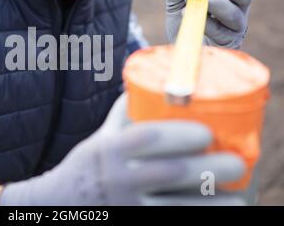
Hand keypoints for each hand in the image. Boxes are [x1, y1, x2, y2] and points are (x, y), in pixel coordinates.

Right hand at [0, 94, 245, 205]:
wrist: (59, 202)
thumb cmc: (88, 164)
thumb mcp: (101, 136)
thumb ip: (127, 113)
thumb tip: (154, 84)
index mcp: (110, 148)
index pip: (147, 138)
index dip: (180, 134)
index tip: (208, 132)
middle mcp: (118, 178)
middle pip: (170, 173)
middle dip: (209, 168)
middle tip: (236, 163)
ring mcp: (125, 206)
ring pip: (176, 207)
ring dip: (212, 203)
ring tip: (237, 196)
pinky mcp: (132, 224)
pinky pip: (170, 223)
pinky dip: (196, 218)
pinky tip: (216, 212)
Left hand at [164, 0, 253, 48]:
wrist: (177, 46)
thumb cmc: (183, 20)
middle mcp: (234, 6)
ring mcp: (233, 26)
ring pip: (237, 13)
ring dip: (220, 4)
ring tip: (206, 1)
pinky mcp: (226, 43)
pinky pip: (223, 32)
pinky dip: (209, 23)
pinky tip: (195, 18)